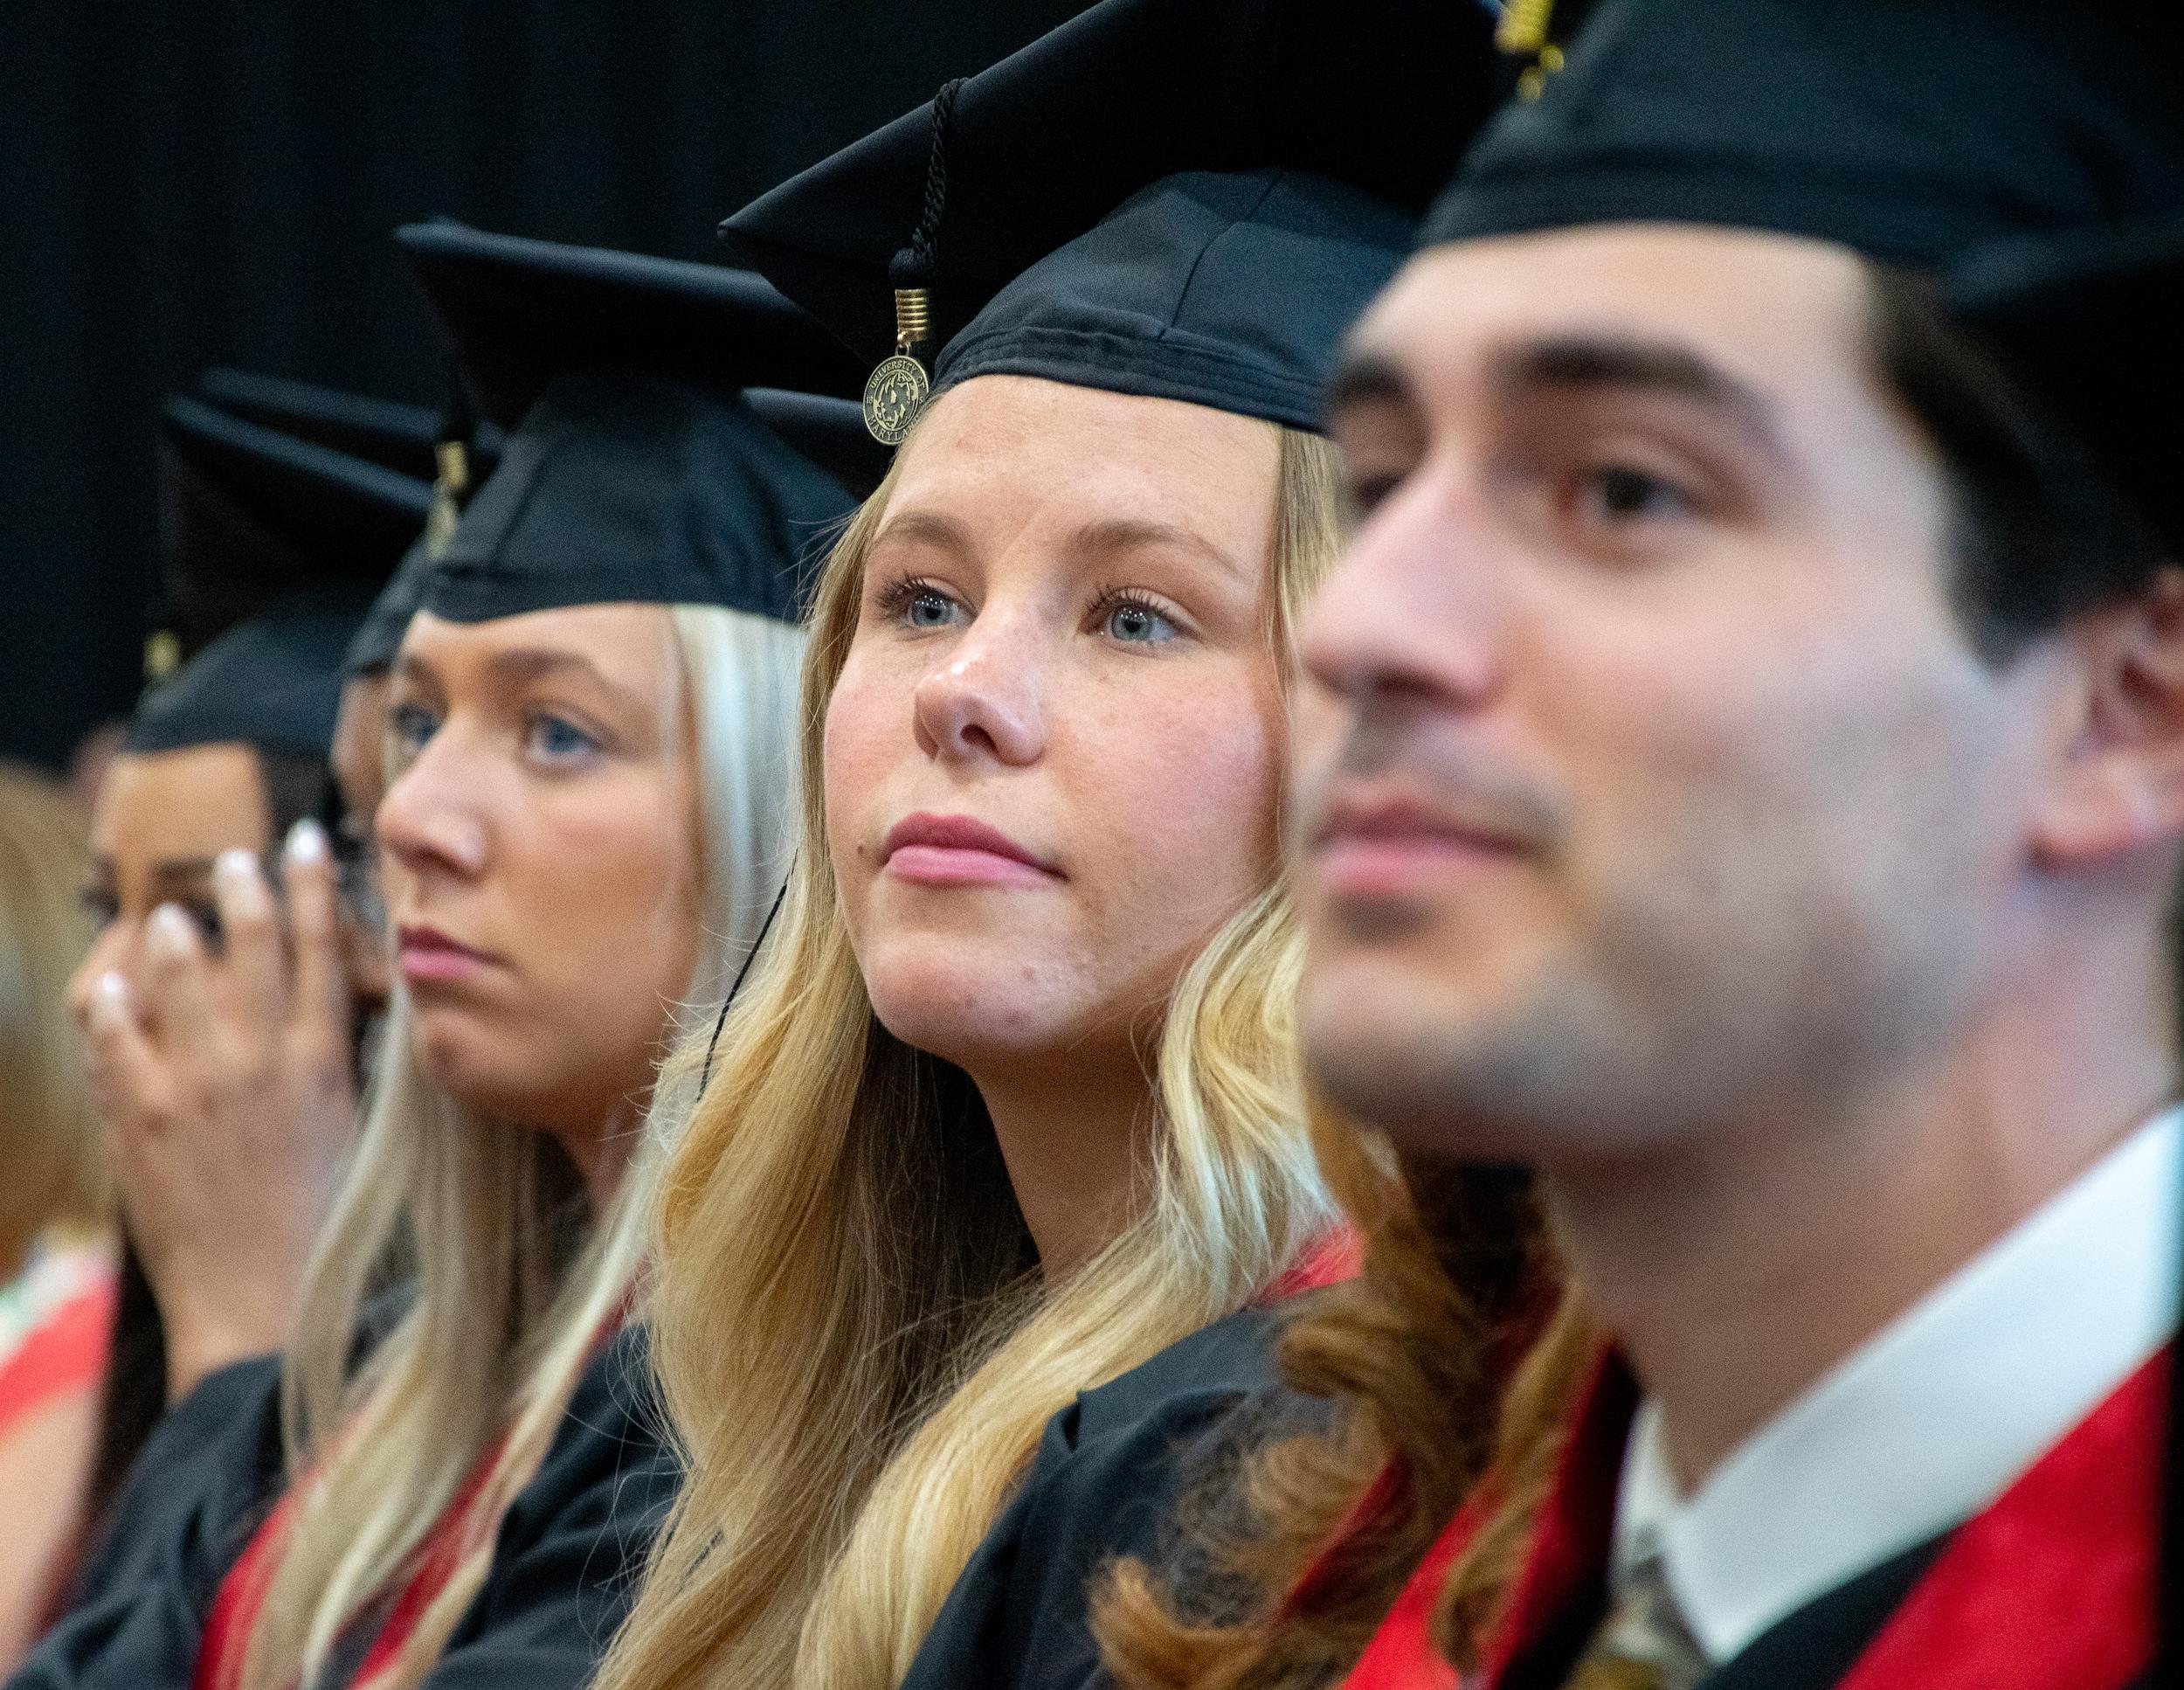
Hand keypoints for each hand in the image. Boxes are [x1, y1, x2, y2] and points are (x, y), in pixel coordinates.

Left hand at [82, 820, 359, 1403]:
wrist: (261, 1310)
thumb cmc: (327, 1235)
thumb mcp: (360, 1143)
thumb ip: (343, 1074)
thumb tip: (340, 1020)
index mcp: (324, 1067)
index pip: (322, 951)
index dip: (313, 889)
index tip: (307, 841)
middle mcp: (259, 1064)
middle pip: (250, 947)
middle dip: (243, 891)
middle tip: (236, 859)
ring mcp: (194, 1089)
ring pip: (176, 979)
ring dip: (171, 937)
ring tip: (167, 915)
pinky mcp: (141, 1122)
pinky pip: (115, 1041)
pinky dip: (110, 1006)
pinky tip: (109, 987)